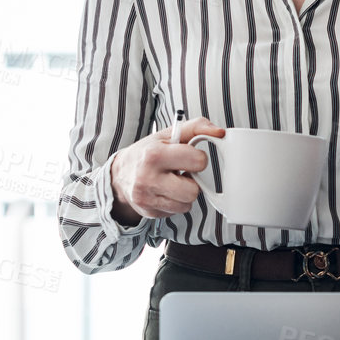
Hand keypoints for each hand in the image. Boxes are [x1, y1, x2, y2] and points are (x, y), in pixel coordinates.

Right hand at [108, 117, 226, 224]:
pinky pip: (176, 213)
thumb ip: (197, 127)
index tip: (187, 157)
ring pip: (187, 205)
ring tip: (172, 183)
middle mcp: (148, 178)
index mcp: (154, 154)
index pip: (198, 161)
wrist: (120, 174)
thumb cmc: (149, 152)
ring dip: (184, 194)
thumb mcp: (169, 134)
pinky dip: (174, 203)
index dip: (198, 159)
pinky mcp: (148, 212)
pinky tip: (164, 193)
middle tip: (181, 174)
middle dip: (192, 182)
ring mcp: (146, 198)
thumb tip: (219, 132)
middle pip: (193, 191)